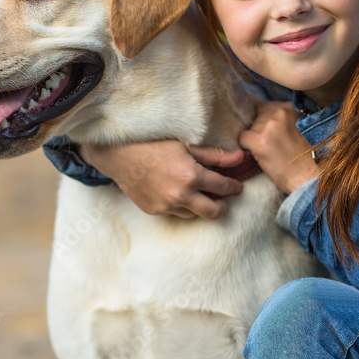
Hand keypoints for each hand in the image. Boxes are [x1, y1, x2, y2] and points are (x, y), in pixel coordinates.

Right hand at [78, 140, 244, 218]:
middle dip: (223, 205)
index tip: (236, 185)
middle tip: (223, 197)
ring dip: (201, 206)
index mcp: (191, 176)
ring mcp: (167, 206)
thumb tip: (240, 157)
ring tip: (199, 193)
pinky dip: (182, 205)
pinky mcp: (155, 211)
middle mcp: (181, 195)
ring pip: (195, 214)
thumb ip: (215, 155)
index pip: (224, 188)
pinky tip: (178, 192)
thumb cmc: (152, 143)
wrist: (118, 155)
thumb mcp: (186, 144)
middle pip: (215, 212)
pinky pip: (176, 213)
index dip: (234, 186)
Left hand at [238, 102, 318, 193]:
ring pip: (250, 128)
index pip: (267, 108)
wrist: (308, 177)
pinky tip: (259, 155)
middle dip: (261, 130)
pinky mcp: (259, 141)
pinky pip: (242, 138)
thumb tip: (262, 116)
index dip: (267, 122)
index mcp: (290, 108)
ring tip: (269, 152)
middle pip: (257, 117)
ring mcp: (269, 126)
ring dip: (255, 139)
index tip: (273, 134)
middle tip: (272, 146)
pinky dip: (247, 147)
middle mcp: (279, 113)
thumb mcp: (299, 128)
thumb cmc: (306, 157)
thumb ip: (284, 119)